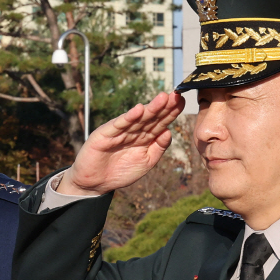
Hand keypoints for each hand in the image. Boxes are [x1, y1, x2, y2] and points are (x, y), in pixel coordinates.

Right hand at [57, 91, 184, 196]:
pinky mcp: (105, 134)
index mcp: (145, 137)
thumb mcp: (147, 162)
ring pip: (137, 118)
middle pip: (151, 117)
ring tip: (162, 98)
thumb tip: (169, 132)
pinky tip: (138, 110)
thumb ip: (158, 148)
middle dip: (164, 106)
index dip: (171, 112)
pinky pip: (118, 125)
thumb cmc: (121, 172)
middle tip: (176, 95)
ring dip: (150, 108)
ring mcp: (120, 131)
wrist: (96, 184)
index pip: (160, 122)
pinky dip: (128, 118)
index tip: (183, 101)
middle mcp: (134, 131)